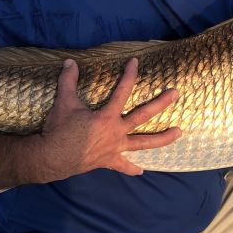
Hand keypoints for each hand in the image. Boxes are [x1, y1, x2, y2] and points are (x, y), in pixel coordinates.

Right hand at [29, 57, 180, 180]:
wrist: (53, 157)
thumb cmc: (59, 130)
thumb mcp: (63, 102)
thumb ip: (68, 80)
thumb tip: (69, 61)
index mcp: (107, 116)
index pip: (122, 91)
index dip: (129, 75)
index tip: (135, 62)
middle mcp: (116, 132)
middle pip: (143, 116)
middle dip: (161, 103)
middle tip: (176, 94)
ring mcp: (115, 148)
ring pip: (144, 143)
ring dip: (162, 138)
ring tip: (179, 133)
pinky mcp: (109, 161)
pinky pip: (123, 166)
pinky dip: (132, 169)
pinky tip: (141, 171)